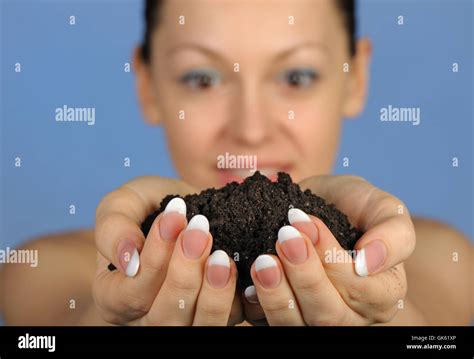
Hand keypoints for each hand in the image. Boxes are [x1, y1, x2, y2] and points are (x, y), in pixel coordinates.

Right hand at [93, 176, 241, 324]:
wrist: (191, 208)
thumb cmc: (151, 207)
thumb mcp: (123, 204)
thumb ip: (113, 228)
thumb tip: (128, 261)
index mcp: (116, 297)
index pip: (131, 294)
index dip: (154, 259)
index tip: (174, 217)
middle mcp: (148, 317)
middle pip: (165, 318)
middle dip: (184, 274)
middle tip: (200, 230)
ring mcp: (187, 320)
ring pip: (200, 326)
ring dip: (213, 293)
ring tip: (221, 256)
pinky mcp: (222, 314)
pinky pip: (233, 319)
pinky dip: (241, 298)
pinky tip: (244, 269)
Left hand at [243, 175, 414, 324]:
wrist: (316, 204)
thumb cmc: (352, 206)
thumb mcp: (382, 207)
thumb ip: (394, 234)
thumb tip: (370, 263)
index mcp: (380, 295)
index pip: (361, 291)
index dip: (333, 260)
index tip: (309, 223)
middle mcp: (349, 315)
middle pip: (327, 315)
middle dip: (304, 275)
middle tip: (284, 236)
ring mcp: (313, 319)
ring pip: (295, 326)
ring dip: (277, 294)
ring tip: (263, 260)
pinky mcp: (282, 316)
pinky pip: (266, 323)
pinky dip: (256, 305)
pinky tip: (248, 282)